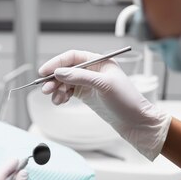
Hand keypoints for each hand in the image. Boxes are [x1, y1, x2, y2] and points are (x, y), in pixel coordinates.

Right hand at [38, 50, 170, 160]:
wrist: (136, 122)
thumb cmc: (127, 101)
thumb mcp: (103, 85)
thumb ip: (80, 77)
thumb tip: (59, 72)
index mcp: (99, 61)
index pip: (72, 57)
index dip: (57, 62)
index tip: (44, 71)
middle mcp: (93, 70)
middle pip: (66, 70)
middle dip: (54, 79)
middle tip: (46, 89)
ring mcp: (89, 83)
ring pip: (65, 82)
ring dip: (57, 90)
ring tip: (55, 99)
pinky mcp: (87, 95)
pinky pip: (68, 92)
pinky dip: (62, 96)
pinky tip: (60, 102)